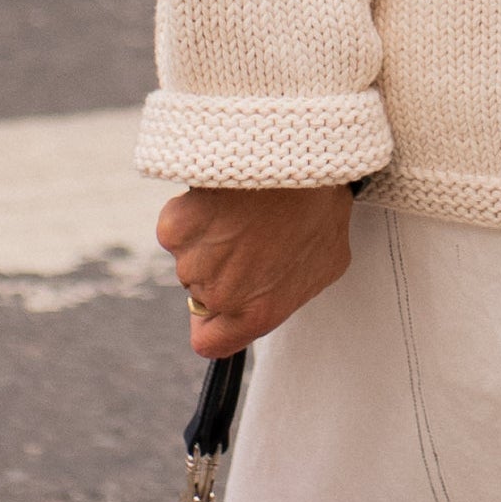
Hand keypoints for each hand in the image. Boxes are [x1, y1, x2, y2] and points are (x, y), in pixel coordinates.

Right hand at [156, 181, 354, 356]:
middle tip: (250, 233)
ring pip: (190, 256)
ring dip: (207, 237)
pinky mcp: (173, 230)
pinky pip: (177, 226)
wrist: (293, 158)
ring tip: (243, 209)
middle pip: (202, 291)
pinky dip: (191, 211)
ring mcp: (193, 263)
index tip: (217, 306)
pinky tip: (223, 194)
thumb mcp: (327, 261)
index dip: (213, 323)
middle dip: (219, 267)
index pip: (211, 343)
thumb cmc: (318, 207)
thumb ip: (292, 289)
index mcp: (258, 312)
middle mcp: (220, 296)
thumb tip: (277, 290)